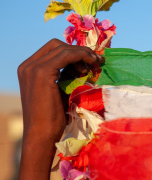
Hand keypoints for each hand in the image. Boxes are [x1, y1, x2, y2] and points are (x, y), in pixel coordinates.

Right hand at [17, 38, 102, 152]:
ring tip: (95, 65)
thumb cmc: (53, 117)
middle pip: (57, 45)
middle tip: (95, 61)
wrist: (42, 134)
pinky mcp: (41, 72)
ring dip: (83, 53)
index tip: (90, 60)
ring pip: (63, 48)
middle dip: (78, 50)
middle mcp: (28, 65)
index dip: (73, 51)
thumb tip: (82, 64)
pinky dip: (81, 55)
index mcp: (29, 69)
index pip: (53, 49)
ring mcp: (33, 68)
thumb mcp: (60, 90)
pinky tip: (91, 63)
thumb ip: (66, 75)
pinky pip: (66, 54)